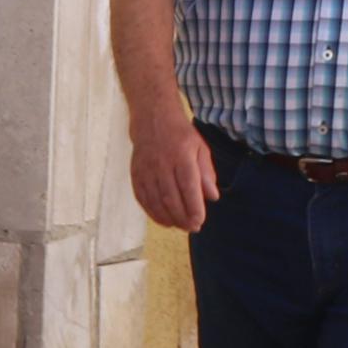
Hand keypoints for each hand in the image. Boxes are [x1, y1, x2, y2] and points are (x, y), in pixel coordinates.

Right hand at [131, 114, 217, 233]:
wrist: (152, 118)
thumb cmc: (181, 135)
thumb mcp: (201, 148)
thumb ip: (207, 173)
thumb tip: (212, 197)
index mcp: (182, 156)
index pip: (188, 186)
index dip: (193, 208)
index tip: (199, 222)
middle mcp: (162, 164)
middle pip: (171, 198)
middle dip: (182, 218)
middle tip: (192, 228)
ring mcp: (146, 169)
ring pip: (155, 200)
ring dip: (168, 218)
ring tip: (179, 226)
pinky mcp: (135, 173)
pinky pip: (142, 197)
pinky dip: (151, 212)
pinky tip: (162, 220)